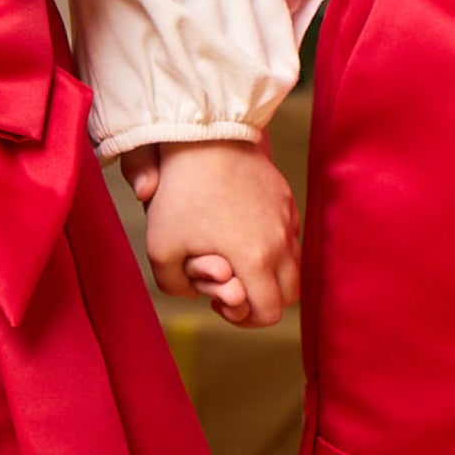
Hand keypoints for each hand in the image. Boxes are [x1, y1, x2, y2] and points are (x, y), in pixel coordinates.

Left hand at [123, 137, 299, 327]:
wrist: (203, 136)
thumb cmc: (179, 193)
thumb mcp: (160, 248)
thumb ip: (174, 285)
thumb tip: (195, 293)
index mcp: (255, 261)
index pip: (270, 313)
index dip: (245, 318)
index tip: (218, 299)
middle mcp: (280, 242)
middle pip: (290, 293)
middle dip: (263, 298)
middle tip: (231, 284)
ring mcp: (286, 218)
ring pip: (294, 263)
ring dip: (271, 271)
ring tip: (238, 258)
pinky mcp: (285, 197)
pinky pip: (290, 233)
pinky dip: (274, 243)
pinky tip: (243, 228)